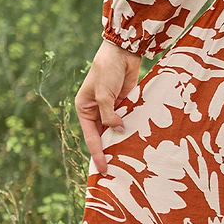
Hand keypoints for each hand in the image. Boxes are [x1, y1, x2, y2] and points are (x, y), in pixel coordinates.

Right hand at [74, 39, 141, 175]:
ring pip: (116, 130)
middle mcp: (96, 111)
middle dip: (110, 151)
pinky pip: (128, 120)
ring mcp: (112, 108)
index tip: (102, 169)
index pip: (91, 137)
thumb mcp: (104, 94)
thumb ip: (110, 115)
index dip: (97, 154)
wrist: (123, 52)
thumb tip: (117, 131)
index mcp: (84, 109)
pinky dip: (132, 130)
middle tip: (117, 172)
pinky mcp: (125, 104)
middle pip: (103, 136)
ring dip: (122, 141)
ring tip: (130, 162)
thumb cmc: (107, 71)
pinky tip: (139, 142)